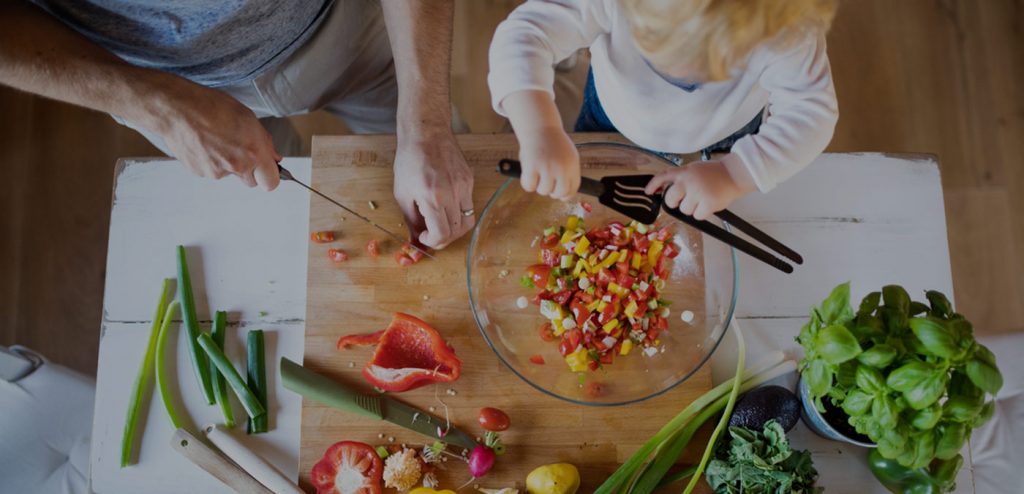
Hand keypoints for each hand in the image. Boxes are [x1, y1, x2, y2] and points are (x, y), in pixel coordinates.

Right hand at [153, 85, 281, 189]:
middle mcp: (237, 166)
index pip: (271, 182)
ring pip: (230, 174)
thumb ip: (264, 142)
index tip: (266, 170)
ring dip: (228, 163)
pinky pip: (212, 171)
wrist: (176, 109)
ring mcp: (217, 172)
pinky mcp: (200, 173)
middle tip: (239, 149)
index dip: (270, 176)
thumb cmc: (211, 106)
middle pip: (251, 181)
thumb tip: (274, 158)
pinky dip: (211, 161)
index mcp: (254, 152)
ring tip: (216, 139)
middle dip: (249, 170)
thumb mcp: (247, 117)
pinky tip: (204, 143)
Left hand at [393, 133, 474, 248]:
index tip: (425, 237)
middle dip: (443, 238)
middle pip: (457, 231)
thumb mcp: (403, 193)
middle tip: (432, 234)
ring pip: (467, 221)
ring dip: (454, 229)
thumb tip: (416, 241)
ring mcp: (464, 186)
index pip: (442, 234)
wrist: (426, 133)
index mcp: (433, 198)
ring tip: (441, 223)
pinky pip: (469, 205)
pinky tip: (446, 205)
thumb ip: (411, 221)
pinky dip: (458, 212)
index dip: (433, 242)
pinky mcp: (469, 180)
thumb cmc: (410, 160)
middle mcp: (452, 193)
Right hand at [517, 126, 579, 200]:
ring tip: (537, 174)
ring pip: (543, 191)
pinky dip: (527, 183)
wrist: (540, 127)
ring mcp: (547, 167)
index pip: (573, 189)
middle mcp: (562, 167)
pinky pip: (529, 186)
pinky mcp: (532, 166)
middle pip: (558, 193)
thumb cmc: (553, 143)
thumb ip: (568, 173)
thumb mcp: (568, 156)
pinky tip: (528, 174)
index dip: (565, 195)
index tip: (559, 195)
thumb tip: (565, 195)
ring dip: (538, 186)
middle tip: (546, 184)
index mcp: (572, 165)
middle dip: (552, 192)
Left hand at [644, 161, 748, 219]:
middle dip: (674, 203)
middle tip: (685, 199)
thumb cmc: (713, 174)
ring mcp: (698, 193)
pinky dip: (701, 213)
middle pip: (670, 200)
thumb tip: (663, 190)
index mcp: (684, 172)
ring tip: (701, 199)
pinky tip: (708, 205)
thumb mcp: (694, 169)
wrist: (734, 175)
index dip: (653, 184)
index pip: (663, 176)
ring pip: (684, 210)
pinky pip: (696, 216)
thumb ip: (680, 178)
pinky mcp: (708, 204)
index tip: (648, 192)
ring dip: (691, 208)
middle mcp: (688, 182)